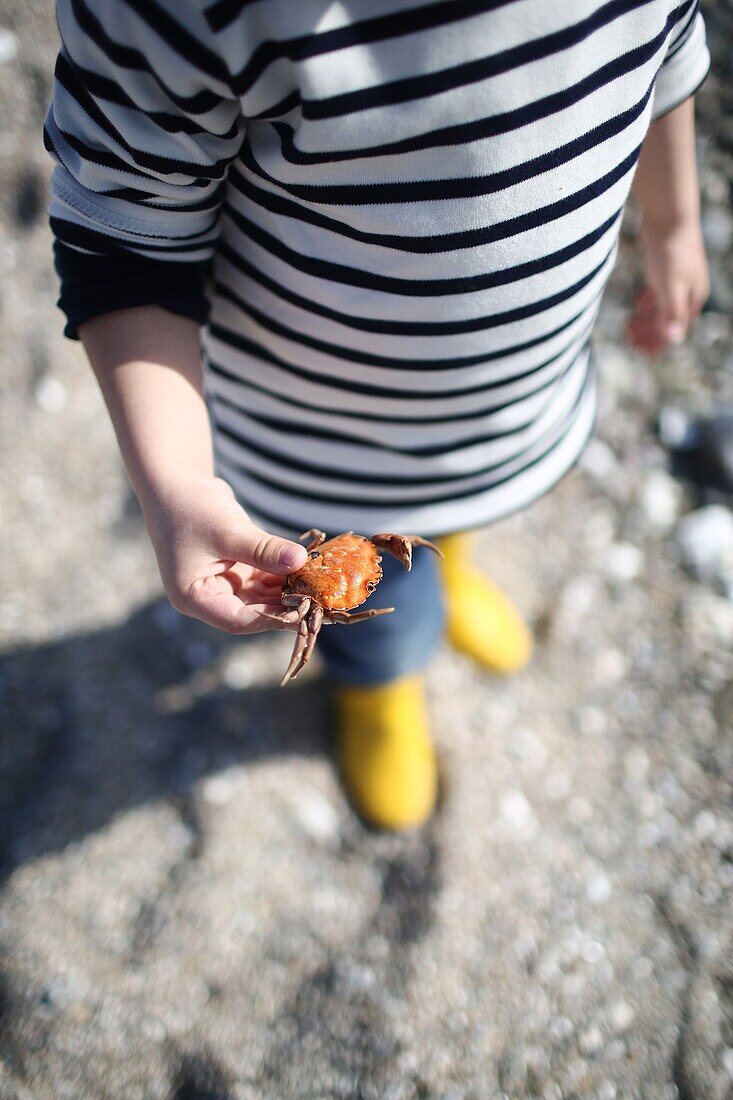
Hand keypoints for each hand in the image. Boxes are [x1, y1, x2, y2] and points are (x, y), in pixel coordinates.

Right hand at [145, 475, 308, 633]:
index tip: (302, 614)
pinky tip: (308, 569)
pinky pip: (264, 579)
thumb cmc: (191, 507)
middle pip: (253, 611)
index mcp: (194, 598)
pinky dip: (284, 574)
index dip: (271, 619)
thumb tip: (300, 561)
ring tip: (318, 585)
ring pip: (262, 596)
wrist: (176, 483)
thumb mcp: (228, 531)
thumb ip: (263, 550)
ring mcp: (223, 583)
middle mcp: (209, 597)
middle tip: (319, 600)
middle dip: (285, 605)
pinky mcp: (236, 569)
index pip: (237, 620)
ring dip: (288, 590)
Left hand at [627, 217, 708, 355]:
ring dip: (647, 320)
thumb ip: (671, 313)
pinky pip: (657, 292)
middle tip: (631, 343)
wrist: (669, 214)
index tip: (642, 353)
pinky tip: (638, 307)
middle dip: (650, 334)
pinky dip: (648, 303)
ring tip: (630, 329)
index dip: (659, 343)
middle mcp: (688, 290)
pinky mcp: (665, 267)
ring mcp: (677, 278)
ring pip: (661, 306)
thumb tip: (674, 339)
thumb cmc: (671, 251)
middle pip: (668, 320)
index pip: (675, 329)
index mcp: (692, 298)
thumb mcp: (670, 287)